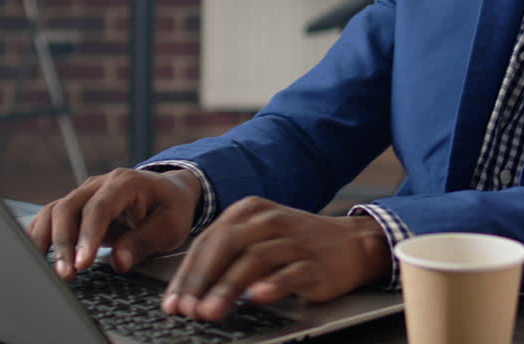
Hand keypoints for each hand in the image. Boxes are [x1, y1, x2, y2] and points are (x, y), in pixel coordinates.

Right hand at [27, 168, 201, 280]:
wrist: (168, 192)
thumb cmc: (171, 207)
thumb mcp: (170, 226)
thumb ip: (144, 242)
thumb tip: (119, 262)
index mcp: (125, 183)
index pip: (98, 208)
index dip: (87, 237)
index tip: (82, 264)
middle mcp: (99, 184)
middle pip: (68, 208)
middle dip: (63, 243)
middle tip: (66, 274)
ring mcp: (84, 193)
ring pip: (53, 212)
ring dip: (46, 241)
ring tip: (49, 271)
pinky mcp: (76, 206)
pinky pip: (50, 217)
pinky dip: (40, 235)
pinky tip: (36, 256)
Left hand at [160, 196, 390, 321]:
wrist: (351, 244)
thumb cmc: (294, 246)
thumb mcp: (257, 241)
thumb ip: (225, 259)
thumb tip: (187, 293)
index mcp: (248, 211)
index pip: (208, 241)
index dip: (187, 274)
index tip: (173, 302)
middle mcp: (269, 220)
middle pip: (227, 246)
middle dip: (202, 280)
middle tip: (188, 309)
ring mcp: (293, 240)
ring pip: (255, 259)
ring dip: (228, 287)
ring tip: (211, 311)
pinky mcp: (315, 261)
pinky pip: (291, 272)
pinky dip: (273, 284)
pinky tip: (257, 297)